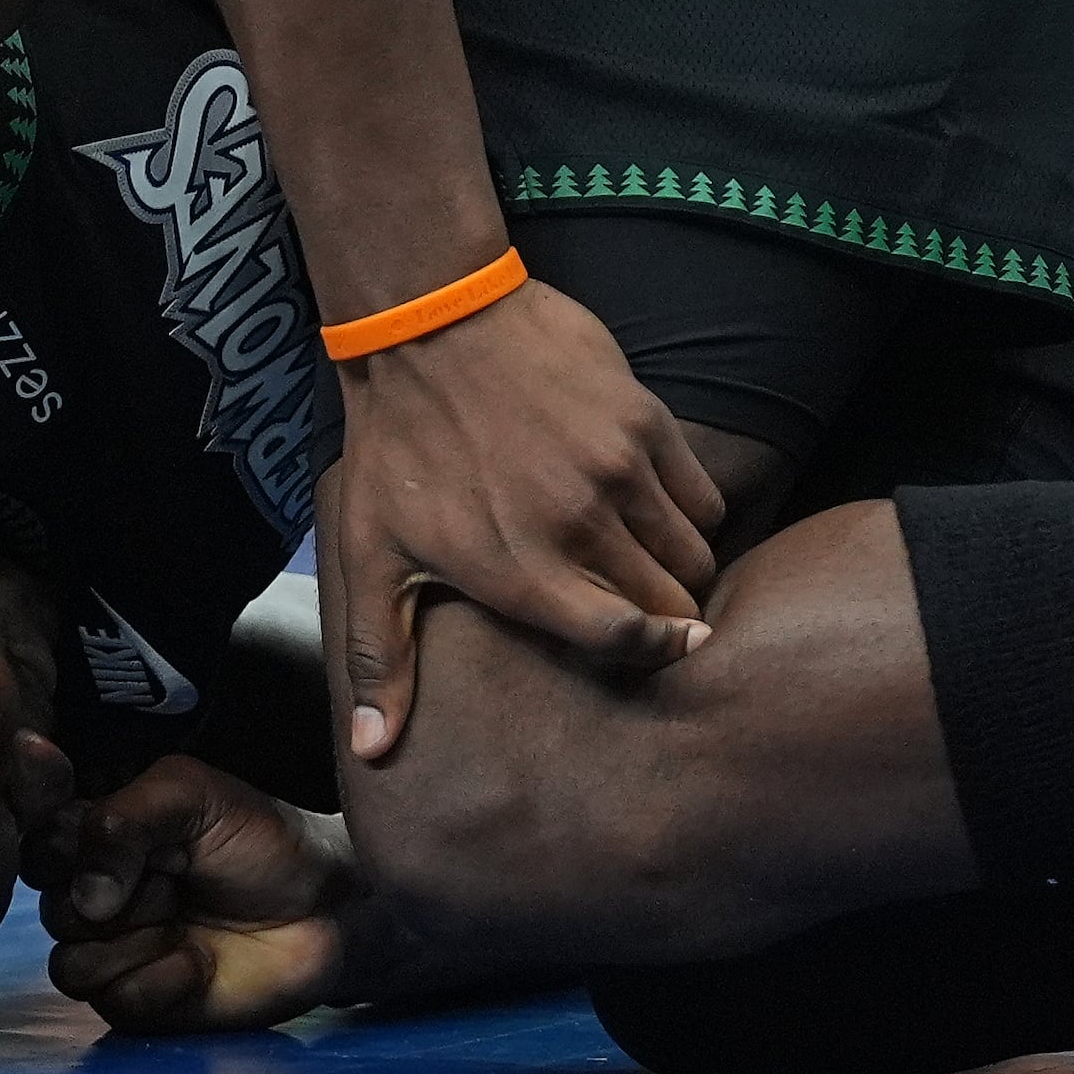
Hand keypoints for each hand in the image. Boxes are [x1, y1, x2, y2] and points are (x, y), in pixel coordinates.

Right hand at [35, 757, 355, 1031]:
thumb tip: (84, 898)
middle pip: (53, 913)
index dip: (70, 852)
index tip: (120, 840)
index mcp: (96, 844)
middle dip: (119, 896)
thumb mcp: (190, 795)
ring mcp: (114, 958)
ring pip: (73, 966)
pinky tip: (200, 961)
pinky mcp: (140, 1006)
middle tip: (174, 879)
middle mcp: (94, 902)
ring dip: (137, 941)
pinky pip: (118, 1001)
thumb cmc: (259, 839)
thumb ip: (122, 820)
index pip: (37, 850)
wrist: (322, 905)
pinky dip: (165, 978)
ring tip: (184, 918)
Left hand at [323, 278, 722, 760]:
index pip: (625, 638)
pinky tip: (660, 510)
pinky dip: (694, 513)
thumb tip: (374, 749)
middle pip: (671, 601)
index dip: (656, 654)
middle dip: (672, 618)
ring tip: (658, 564)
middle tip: (657, 613)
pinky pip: (701, 493)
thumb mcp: (371, 557)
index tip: (669, 652)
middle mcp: (580, 527)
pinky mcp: (644, 421)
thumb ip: (382, 658)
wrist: (428, 323)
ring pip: (694, 551)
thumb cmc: (396, 447)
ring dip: (684, 567)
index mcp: (520, 571)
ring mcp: (619, 471)